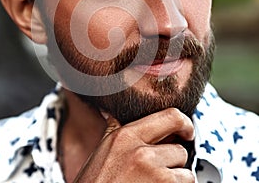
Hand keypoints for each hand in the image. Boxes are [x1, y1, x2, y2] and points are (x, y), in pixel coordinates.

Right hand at [74, 108, 194, 181]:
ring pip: (186, 174)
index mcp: (127, 136)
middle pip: (180, 150)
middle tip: (162, 168)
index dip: (185, 123)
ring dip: (176, 181)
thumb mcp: (103, 149)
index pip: (171, 116)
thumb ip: (114, 128)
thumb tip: (112, 113)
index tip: (186, 131)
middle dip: (175, 161)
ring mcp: (154, 176)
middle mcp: (141, 153)